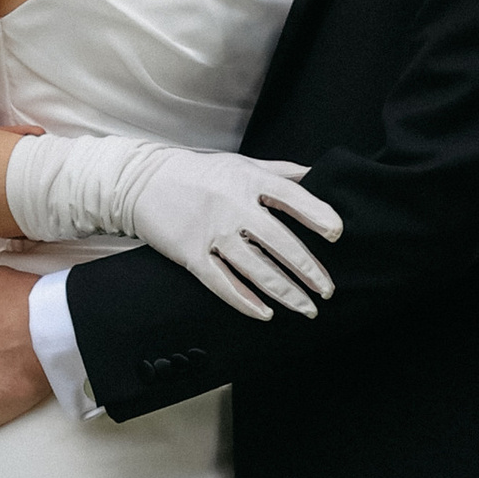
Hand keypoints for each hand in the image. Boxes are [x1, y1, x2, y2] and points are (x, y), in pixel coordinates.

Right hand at [3, 131, 342, 320]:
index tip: (336, 234)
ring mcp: (212, 233)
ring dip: (285, 292)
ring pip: (255, 269)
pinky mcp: (191, 254)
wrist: (142, 183)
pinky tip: (265, 313)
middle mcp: (232, 206)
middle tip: (328, 290)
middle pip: (278, 242)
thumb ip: (282, 173)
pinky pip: (222, 283)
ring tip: (307, 308)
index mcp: (249, 181)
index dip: (316, 214)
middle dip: (307, 269)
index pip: (291, 197)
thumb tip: (319, 176)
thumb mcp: (242, 164)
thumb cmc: (201, 173)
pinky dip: (245, 301)